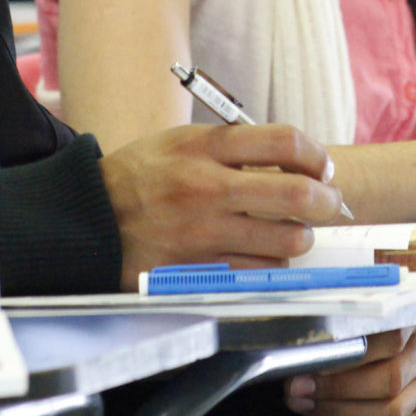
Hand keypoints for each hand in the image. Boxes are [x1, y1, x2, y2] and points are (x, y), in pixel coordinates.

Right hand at [99, 123, 347, 289]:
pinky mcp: (197, 269)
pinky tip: (264, 256)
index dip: (315, 156)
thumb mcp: (181, 142)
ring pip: (286, 241)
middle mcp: (207, 187)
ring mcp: (203, 232)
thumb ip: (233, 147)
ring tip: (294, 233)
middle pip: (297, 194)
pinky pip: (258, 273)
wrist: (87, 219)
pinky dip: (271, 265)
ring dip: (300, 238)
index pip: (284, 142)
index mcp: (204, 146)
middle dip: (327, 202)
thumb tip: (295, 160)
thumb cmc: (140, 177)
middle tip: (328, 204)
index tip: (321, 167)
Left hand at [284, 325, 415, 415]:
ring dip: (339, 414)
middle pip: (390, 380)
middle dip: (338, 390)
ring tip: (303, 404)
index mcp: (407, 324)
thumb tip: (299, 356)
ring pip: (389, 414)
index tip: (314, 364)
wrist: (373, 345)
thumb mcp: (345, 318)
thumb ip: (330, 331)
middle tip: (298, 389)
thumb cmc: (350, 329)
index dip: (352, 356)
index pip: (391, 340)